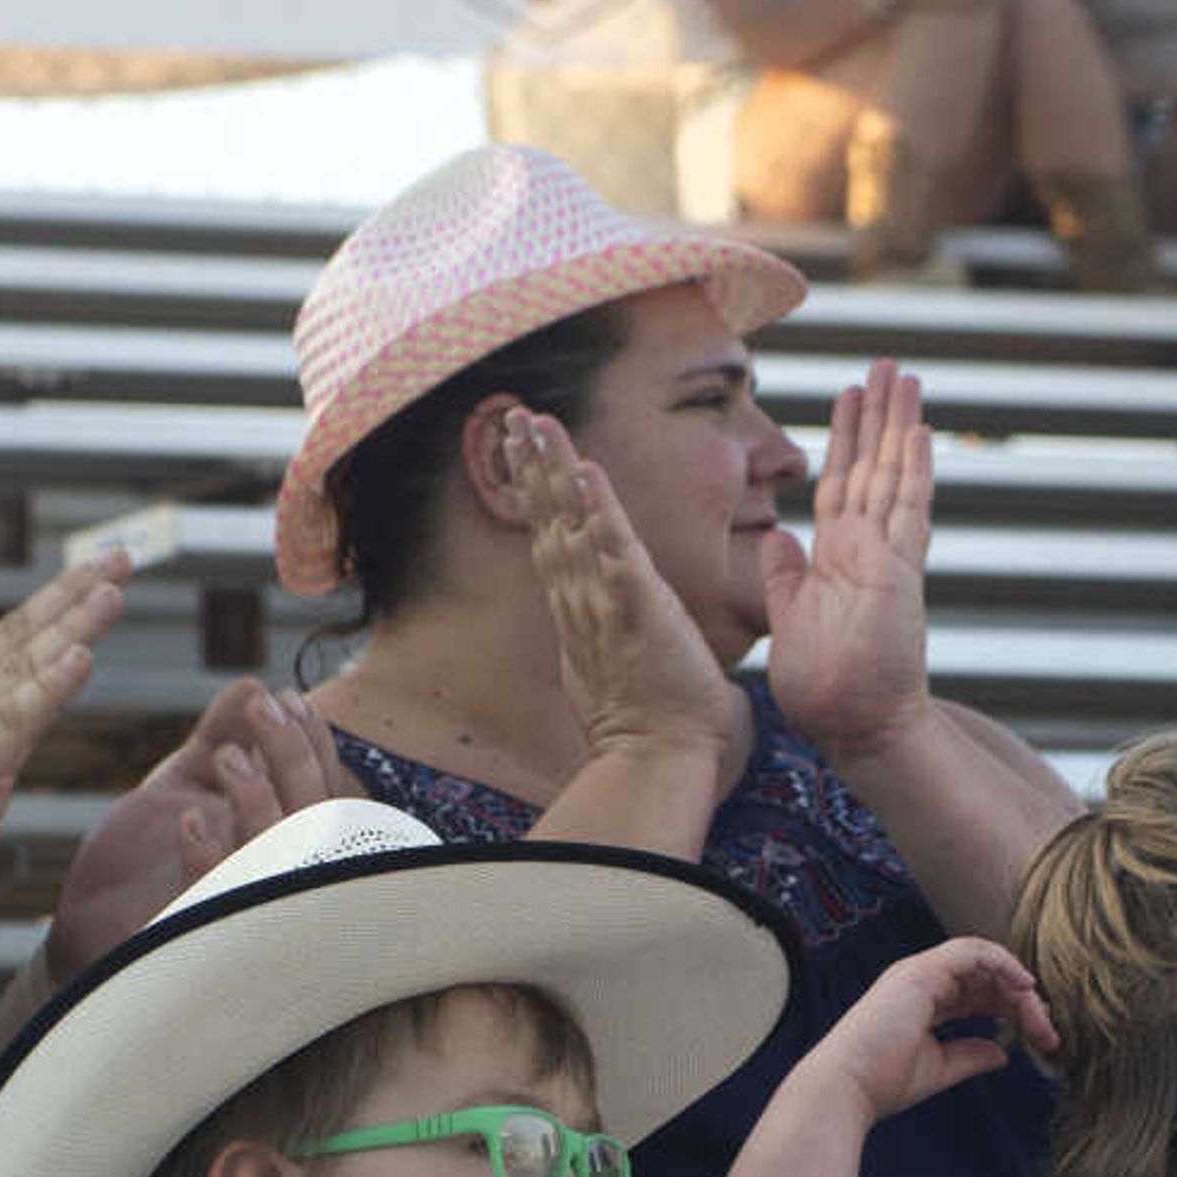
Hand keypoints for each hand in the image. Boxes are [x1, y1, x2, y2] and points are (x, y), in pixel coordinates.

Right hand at [0, 555, 126, 948]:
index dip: (39, 616)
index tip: (81, 584)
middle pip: (12, 643)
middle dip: (66, 597)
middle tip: (116, 559)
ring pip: (16, 672)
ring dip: (68, 627)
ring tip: (112, 591)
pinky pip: (10, 725)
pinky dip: (45, 689)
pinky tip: (80, 657)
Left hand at [40, 678, 338, 984]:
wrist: (82, 928)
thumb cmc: (140, 863)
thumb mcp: (184, 784)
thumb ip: (220, 737)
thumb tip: (252, 685)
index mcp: (277, 845)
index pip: (321, 794)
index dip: (313, 747)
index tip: (289, 699)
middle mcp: (274, 881)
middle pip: (313, 821)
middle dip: (293, 759)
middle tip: (265, 708)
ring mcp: (243, 912)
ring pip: (278, 858)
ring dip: (257, 801)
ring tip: (226, 759)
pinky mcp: (198, 939)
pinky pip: (218, 901)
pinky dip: (208, 859)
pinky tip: (189, 821)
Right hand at [509, 408, 750, 797]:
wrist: (660, 762)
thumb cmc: (656, 729)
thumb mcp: (625, 670)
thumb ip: (622, 640)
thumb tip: (637, 632)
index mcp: (582, 615)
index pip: (554, 540)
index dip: (540, 494)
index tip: (526, 452)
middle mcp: (581, 604)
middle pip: (549, 520)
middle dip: (533, 465)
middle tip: (517, 415)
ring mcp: (604, 605)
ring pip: (571, 524)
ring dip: (553, 470)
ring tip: (536, 423)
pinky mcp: (636, 611)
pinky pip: (614, 550)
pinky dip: (599, 509)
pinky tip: (586, 471)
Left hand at [763, 361, 938, 762]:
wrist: (852, 725)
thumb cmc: (822, 684)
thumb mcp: (788, 614)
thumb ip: (783, 574)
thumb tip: (775, 536)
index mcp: (838, 558)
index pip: (840, 483)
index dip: (844, 438)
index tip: (848, 395)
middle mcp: (867, 549)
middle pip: (873, 466)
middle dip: (878, 414)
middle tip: (887, 364)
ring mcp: (888, 558)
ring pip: (894, 476)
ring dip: (899, 425)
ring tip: (906, 376)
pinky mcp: (899, 572)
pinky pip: (908, 512)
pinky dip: (914, 471)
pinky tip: (918, 431)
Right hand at [802, 935, 1059, 1123]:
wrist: (848, 1086)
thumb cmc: (882, 1082)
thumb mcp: (940, 1068)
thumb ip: (970, 1055)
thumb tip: (1002, 1052)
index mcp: (922, 1001)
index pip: (977, 994)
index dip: (1010, 1010)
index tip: (1037, 1037)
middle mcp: (921, 981)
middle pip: (986, 977)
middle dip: (1022, 1002)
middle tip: (1048, 1034)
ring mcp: (920, 973)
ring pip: (985, 963)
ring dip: (1018, 987)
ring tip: (1041, 1018)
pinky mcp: (921, 972)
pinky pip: (973, 952)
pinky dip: (1003, 964)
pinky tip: (1024, 988)